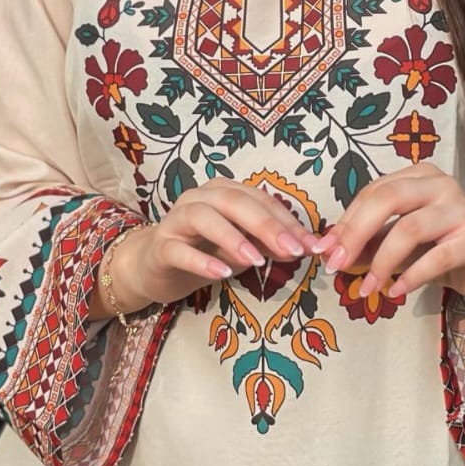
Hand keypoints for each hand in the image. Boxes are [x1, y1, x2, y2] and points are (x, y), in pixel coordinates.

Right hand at [110, 179, 319, 309]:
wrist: (154, 268)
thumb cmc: (203, 252)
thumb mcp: (242, 249)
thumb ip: (268, 245)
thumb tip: (304, 248)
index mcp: (223, 191)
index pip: (260, 200)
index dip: (287, 221)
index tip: (311, 245)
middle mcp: (199, 197)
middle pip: (234, 202)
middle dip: (266, 225)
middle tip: (292, 250)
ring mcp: (176, 219)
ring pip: (205, 217)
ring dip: (234, 238)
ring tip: (257, 261)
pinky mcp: (160, 246)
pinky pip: (179, 250)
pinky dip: (202, 261)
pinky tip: (222, 274)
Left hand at [310, 162, 464, 303]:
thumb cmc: (441, 246)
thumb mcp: (400, 241)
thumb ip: (369, 242)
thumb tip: (331, 253)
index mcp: (418, 176)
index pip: (373, 192)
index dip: (345, 222)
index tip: (325, 251)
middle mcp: (439, 184)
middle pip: (387, 199)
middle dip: (355, 233)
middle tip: (336, 264)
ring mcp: (460, 208)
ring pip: (409, 228)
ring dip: (381, 261)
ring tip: (368, 287)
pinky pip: (436, 257)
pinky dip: (411, 276)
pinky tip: (396, 290)